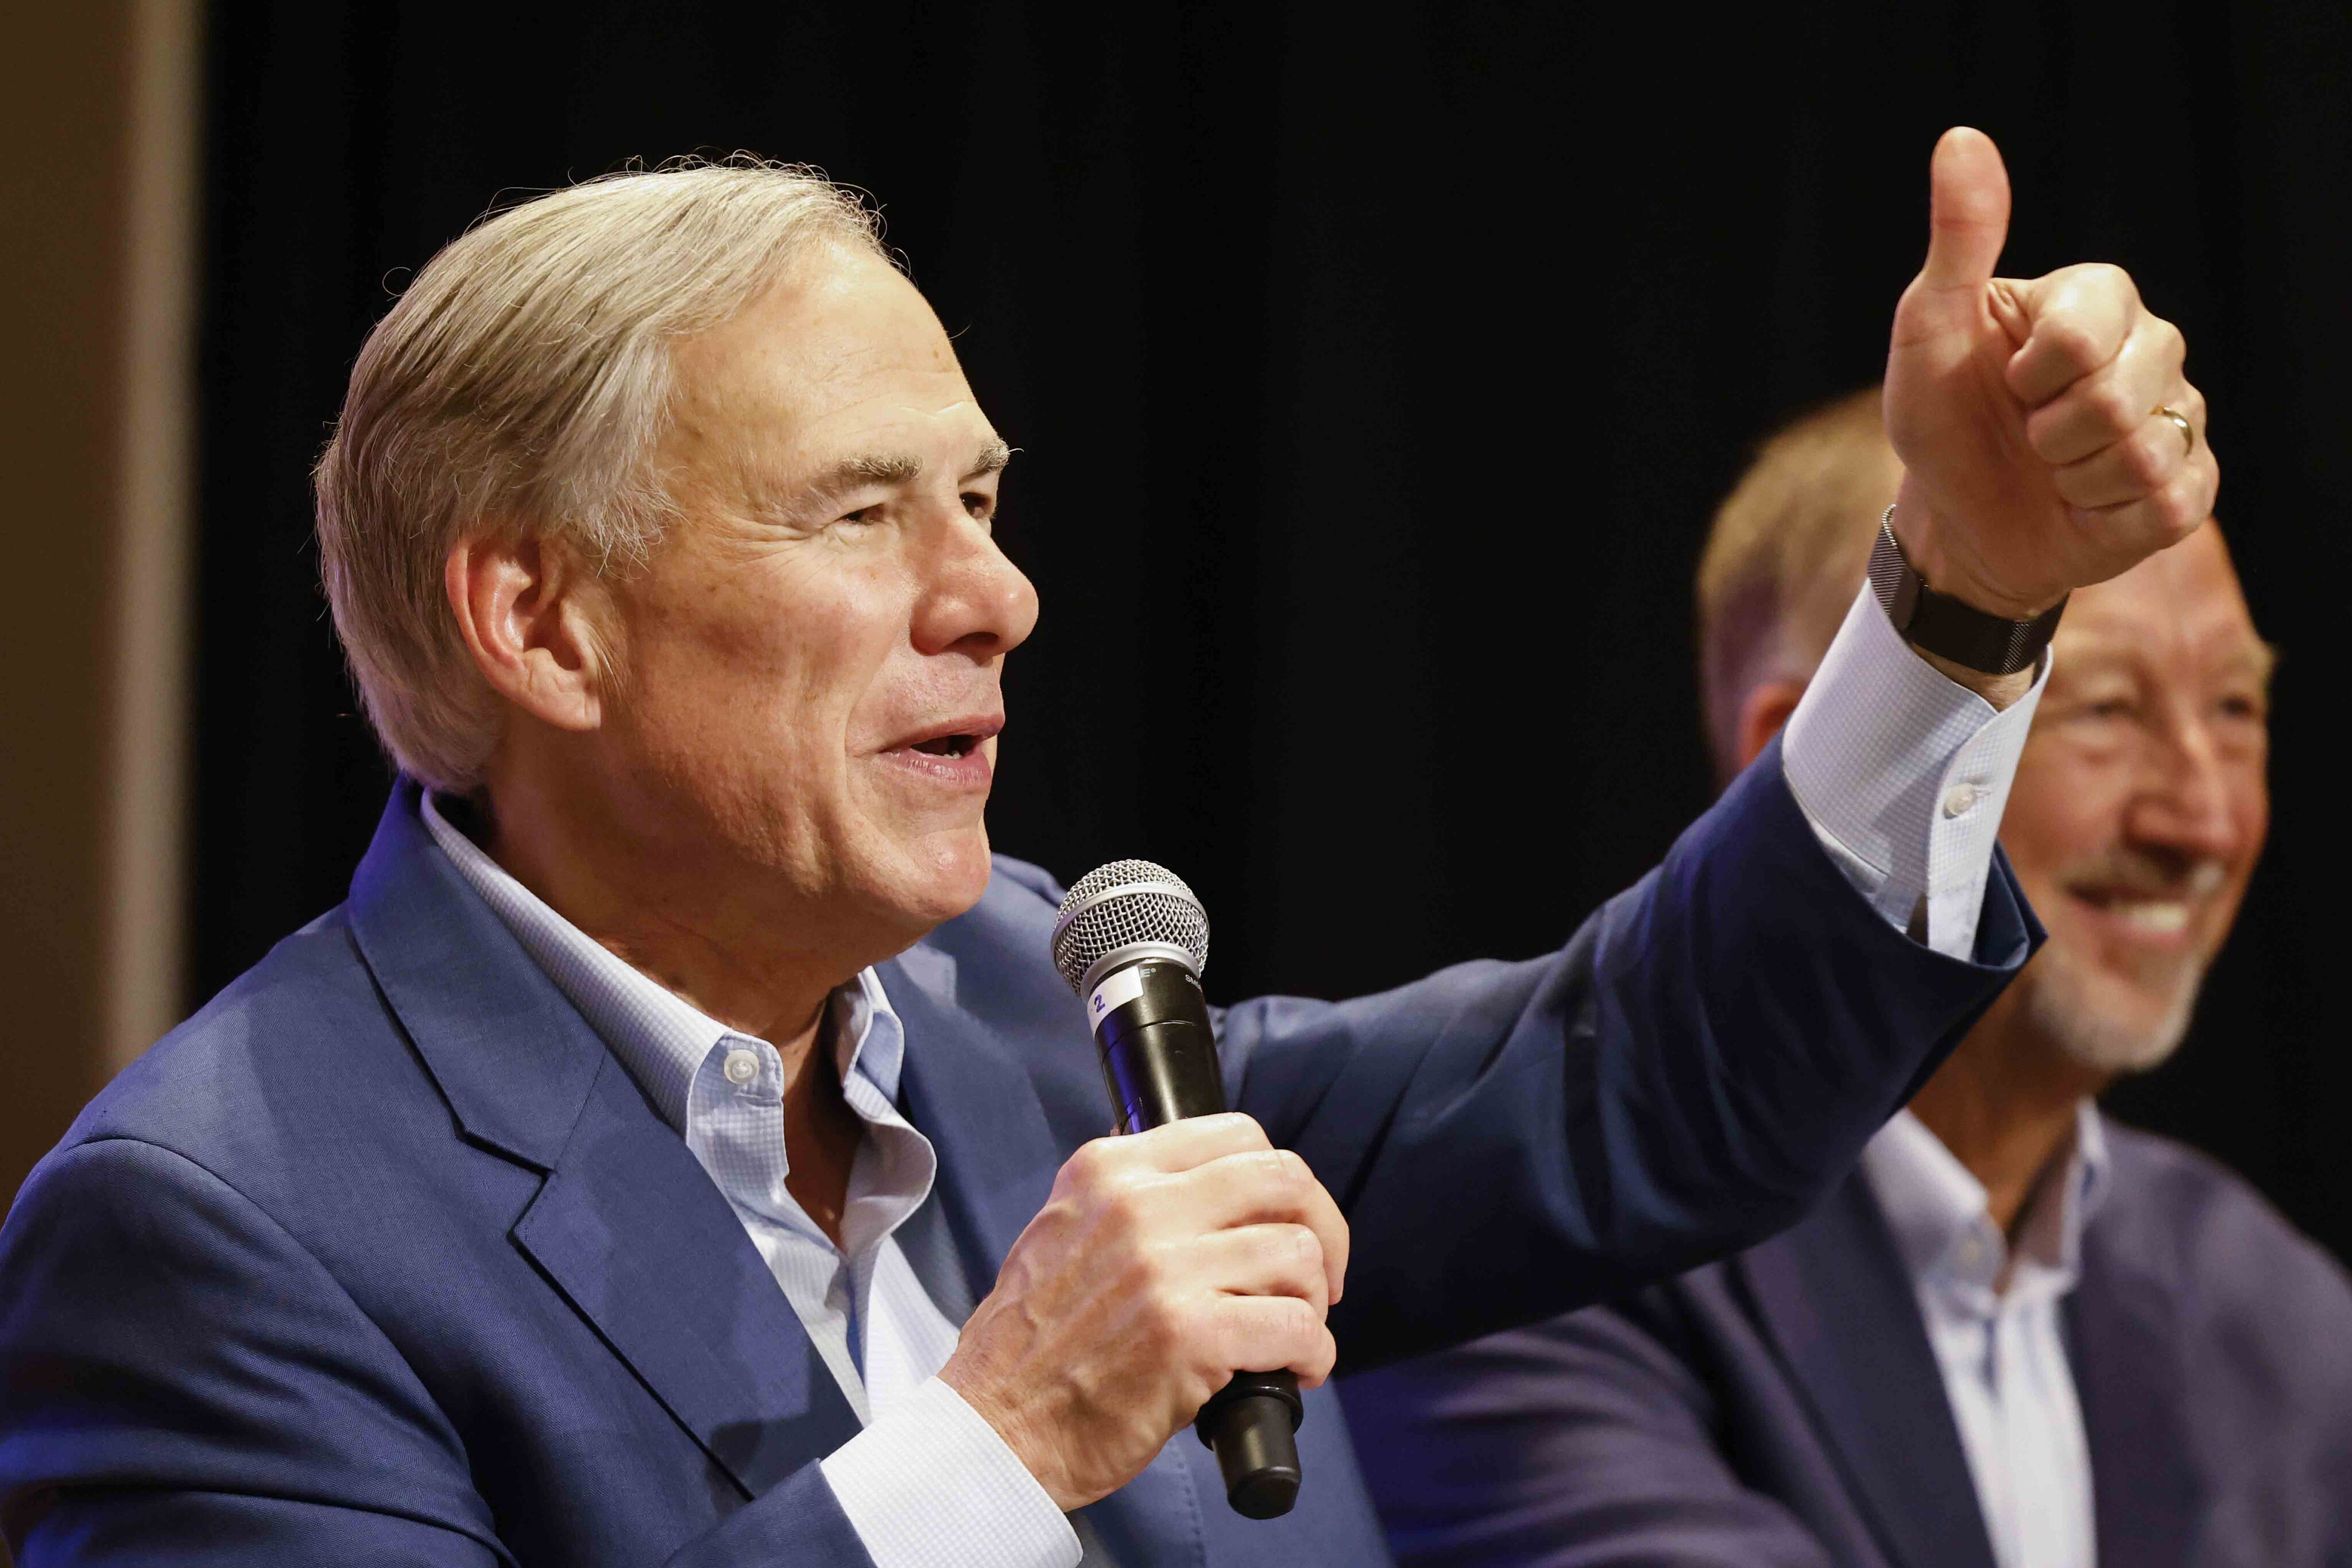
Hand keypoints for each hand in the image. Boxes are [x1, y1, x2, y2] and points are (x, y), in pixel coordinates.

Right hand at [939, 1113, 1348, 1510]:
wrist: (996, 1426)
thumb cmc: (1033, 1347)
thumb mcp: (1067, 1230)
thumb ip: (1135, 1200)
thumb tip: (1225, 1200)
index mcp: (1110, 1170)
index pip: (1237, 1135)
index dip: (1283, 1182)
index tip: (1289, 1221)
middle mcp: (1139, 1204)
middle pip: (1284, 1179)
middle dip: (1323, 1230)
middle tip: (1319, 1280)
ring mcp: (1165, 1267)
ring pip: (1298, 1253)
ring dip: (1311, 1304)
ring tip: (1290, 1336)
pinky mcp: (1189, 1334)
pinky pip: (1296, 1327)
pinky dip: (1313, 1354)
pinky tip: (1295, 1372)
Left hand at [1883, 127, 2217, 620]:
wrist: (1955, 515)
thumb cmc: (1942, 416)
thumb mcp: (1928, 329)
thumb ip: (1959, 238)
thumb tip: (1962, 138)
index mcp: (2098, 298)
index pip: (2082, 335)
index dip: (2029, 376)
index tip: (2007, 381)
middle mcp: (2154, 346)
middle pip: (2116, 401)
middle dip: (2048, 434)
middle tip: (2028, 432)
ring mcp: (2180, 416)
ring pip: (2143, 456)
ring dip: (2074, 478)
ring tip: (2055, 469)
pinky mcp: (2189, 486)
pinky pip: (2165, 504)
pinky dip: (2106, 517)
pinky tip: (2085, 505)